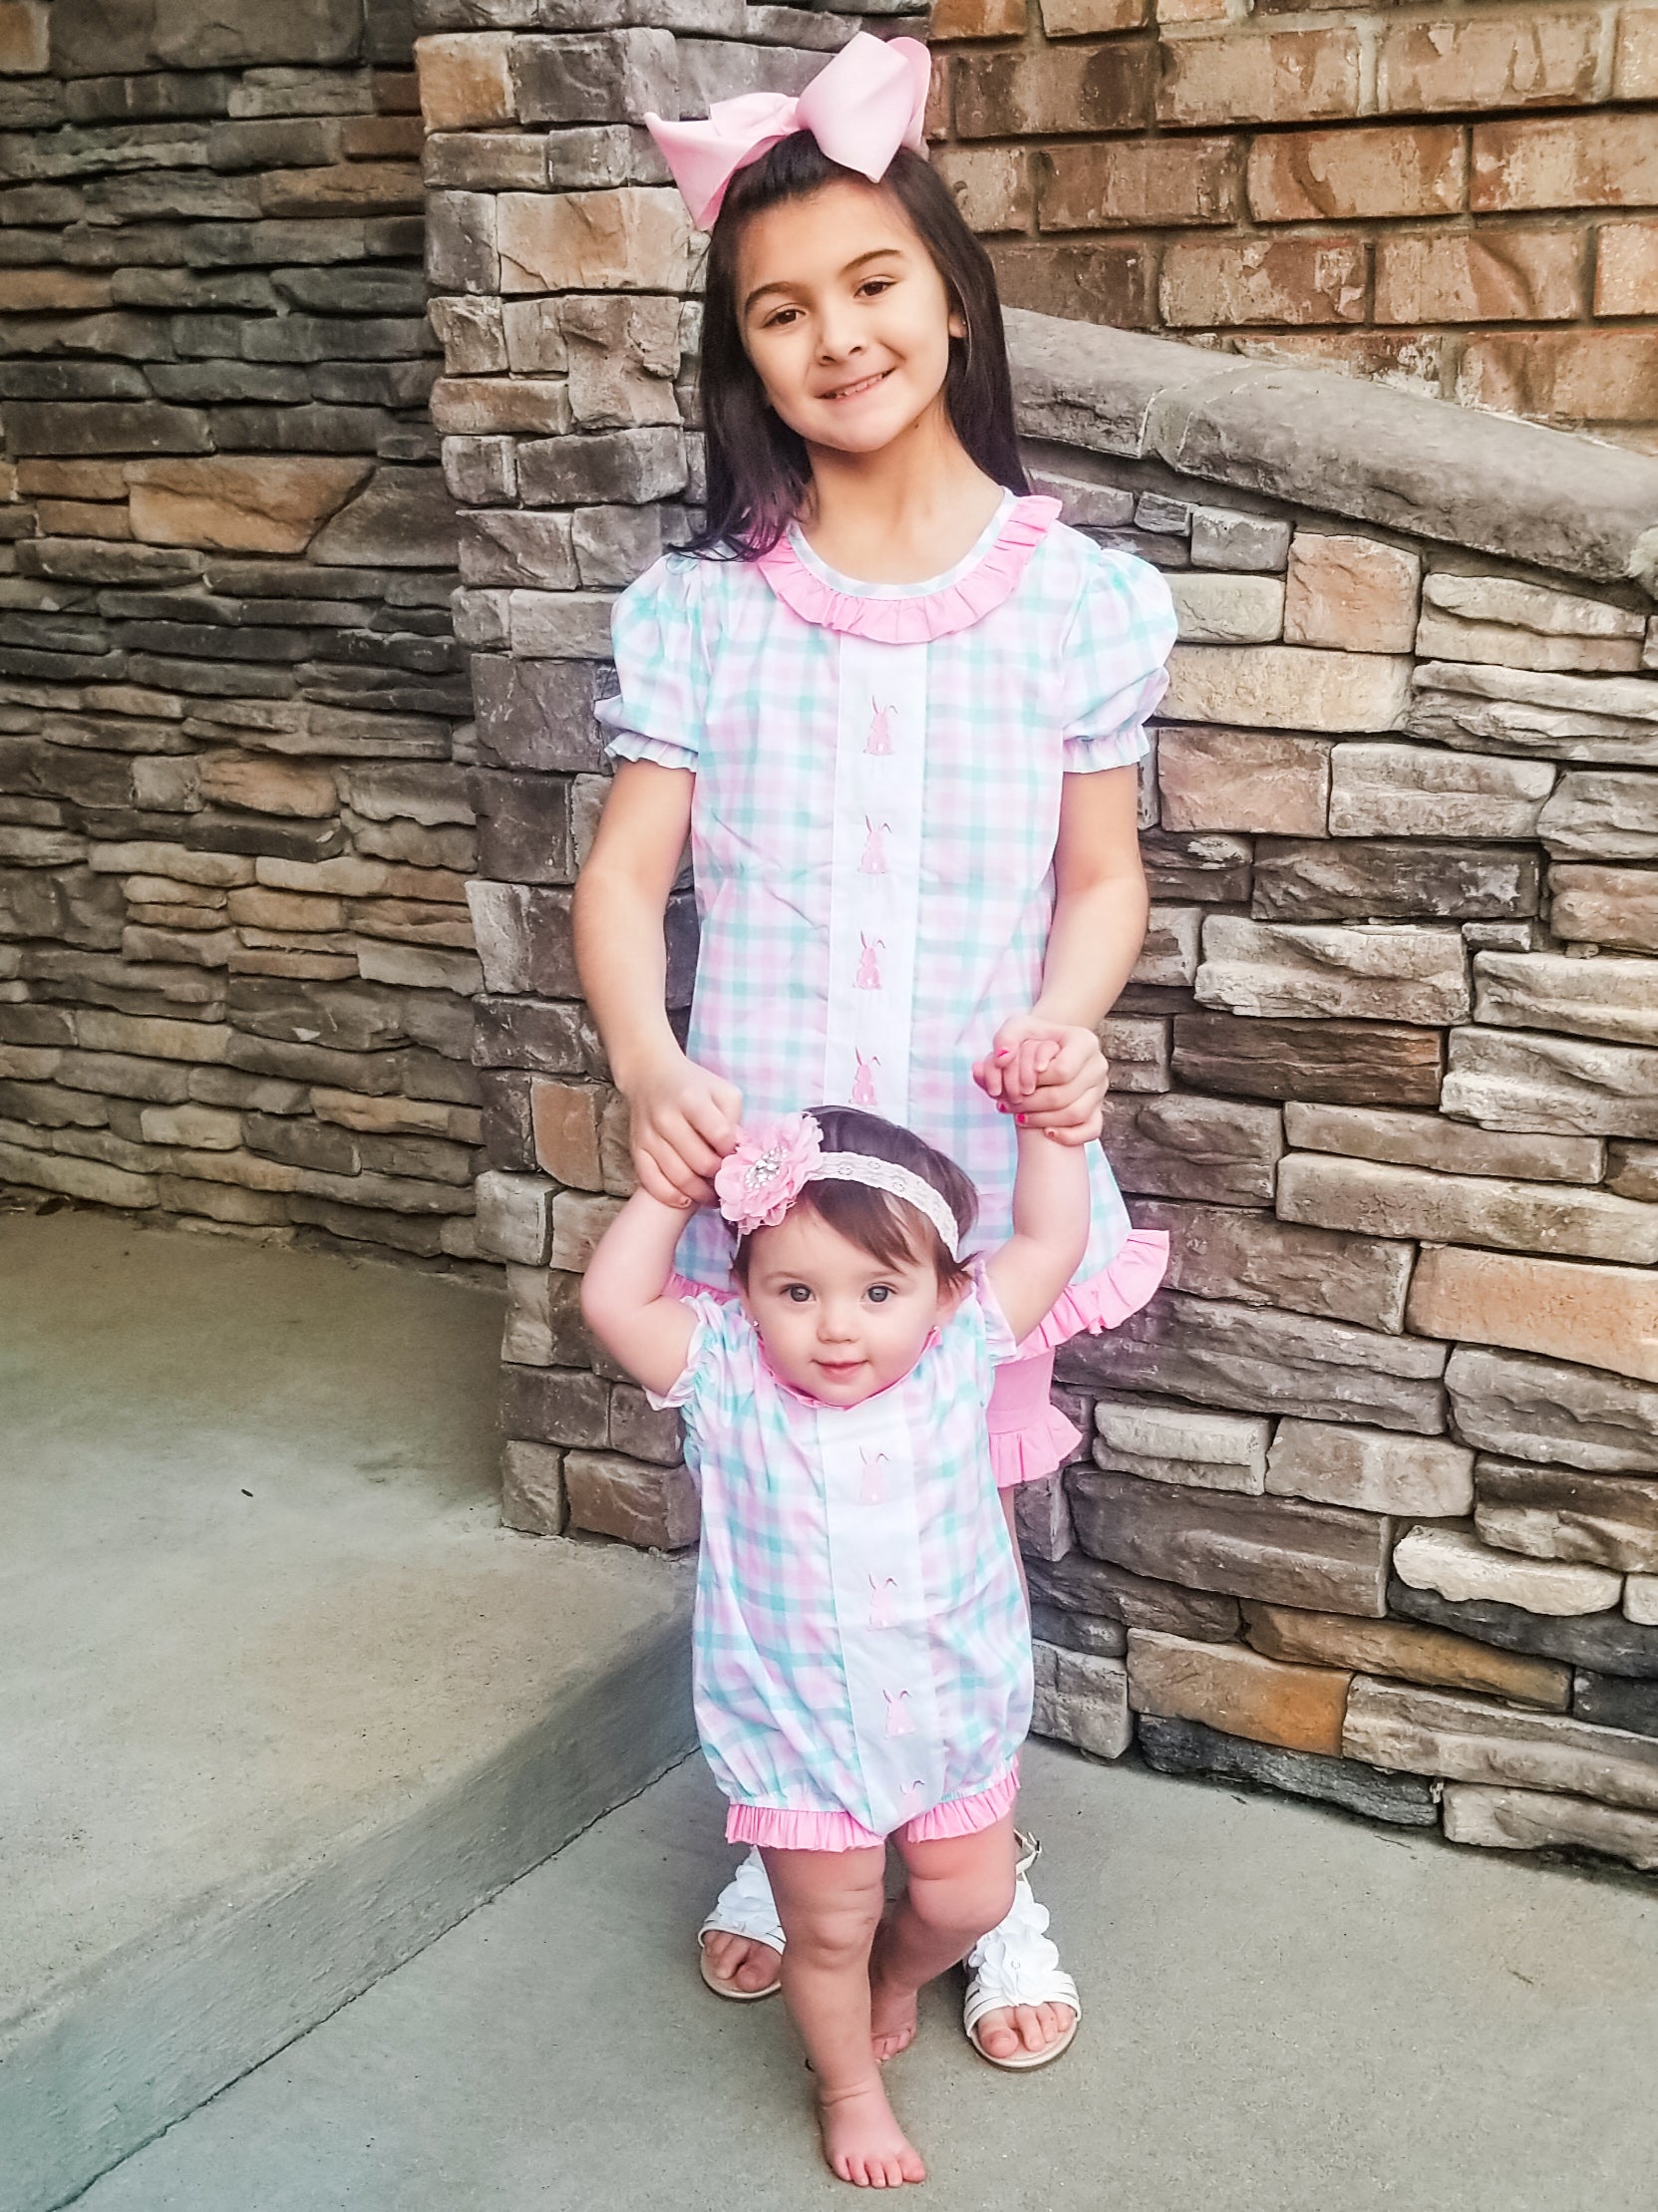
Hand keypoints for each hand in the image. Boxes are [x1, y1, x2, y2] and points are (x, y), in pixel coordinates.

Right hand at [624, 1047, 742, 1207]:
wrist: (650, 1075)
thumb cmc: (694, 1086)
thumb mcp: (722, 1091)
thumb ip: (733, 1118)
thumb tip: (737, 1153)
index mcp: (692, 1099)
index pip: (720, 1135)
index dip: (732, 1152)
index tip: (735, 1156)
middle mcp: (667, 1117)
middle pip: (700, 1161)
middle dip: (718, 1177)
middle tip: (727, 1182)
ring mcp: (649, 1135)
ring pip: (677, 1177)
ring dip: (699, 1192)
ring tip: (712, 1195)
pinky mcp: (636, 1148)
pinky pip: (651, 1181)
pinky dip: (670, 1196)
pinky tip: (686, 1199)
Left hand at [973, 1016, 1106, 1146]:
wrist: (1043, 1051)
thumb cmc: (1031, 1038)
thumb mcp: (1015, 1029)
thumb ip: (1004, 1038)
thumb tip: (1002, 1057)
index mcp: (1084, 1041)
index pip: (1063, 1070)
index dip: (1037, 1080)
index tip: (1020, 1081)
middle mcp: (1097, 1064)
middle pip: (1065, 1095)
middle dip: (1030, 1103)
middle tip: (1007, 1103)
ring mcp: (1099, 1088)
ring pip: (1075, 1114)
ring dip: (1042, 1119)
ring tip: (1018, 1115)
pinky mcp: (1097, 1108)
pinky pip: (1091, 1129)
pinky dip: (1070, 1135)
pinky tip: (1047, 1133)